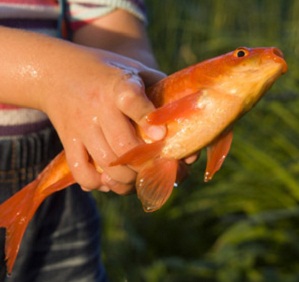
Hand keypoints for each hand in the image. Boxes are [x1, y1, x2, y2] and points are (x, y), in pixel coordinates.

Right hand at [40, 46, 165, 193]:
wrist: (59, 72)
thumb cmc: (105, 73)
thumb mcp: (133, 70)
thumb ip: (158, 88)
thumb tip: (185, 119)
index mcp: (118, 85)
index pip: (131, 101)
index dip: (148, 119)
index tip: (161, 136)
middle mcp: (98, 106)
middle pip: (122, 146)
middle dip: (145, 166)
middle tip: (155, 170)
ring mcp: (81, 126)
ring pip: (105, 163)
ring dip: (126, 180)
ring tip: (136, 179)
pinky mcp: (68, 140)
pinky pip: (80, 171)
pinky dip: (96, 183)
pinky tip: (108, 180)